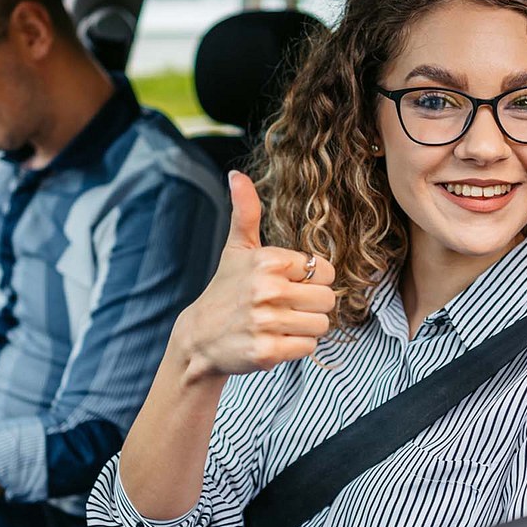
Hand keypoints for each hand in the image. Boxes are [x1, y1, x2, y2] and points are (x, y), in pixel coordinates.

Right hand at [175, 171, 334, 379]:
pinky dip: (295, 347)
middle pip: (327, 299)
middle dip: (311, 305)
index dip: (310, 279)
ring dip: (305, 327)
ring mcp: (266, 322)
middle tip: (284, 307)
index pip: (323, 269)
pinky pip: (308, 347)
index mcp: (267, 260)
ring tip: (279, 324)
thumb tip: (236, 175)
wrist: (199, 339)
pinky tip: (274, 340)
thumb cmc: (225, 291)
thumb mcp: (236, 249)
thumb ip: (246, 212)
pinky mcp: (267, 351)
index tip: (288, 284)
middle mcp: (267, 289)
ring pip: (321, 324)